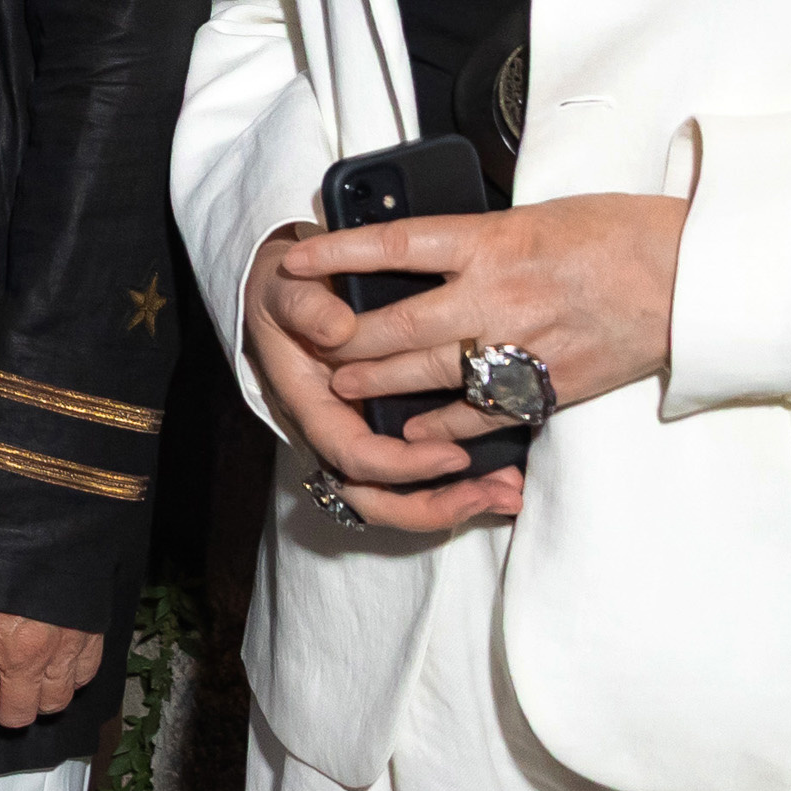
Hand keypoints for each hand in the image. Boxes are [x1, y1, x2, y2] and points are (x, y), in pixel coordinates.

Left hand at [0, 599, 103, 730]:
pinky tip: (59, 659)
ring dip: (41, 695)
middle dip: (6, 708)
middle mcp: (23, 659)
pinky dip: (71, 676)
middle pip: (18, 717)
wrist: (40, 514)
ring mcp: (61, 650)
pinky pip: (84, 678)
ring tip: (32, 676)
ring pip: (54, 704)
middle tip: (1, 688)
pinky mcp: (91, 637)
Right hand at [248, 256, 524, 531]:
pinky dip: (459, 479)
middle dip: (438, 506)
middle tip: (496, 497)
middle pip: (378, 500)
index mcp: (310, 407)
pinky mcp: (386, 427)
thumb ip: (304, 308)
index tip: (455, 456)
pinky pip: (418, 471)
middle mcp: (338, 431)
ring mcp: (362, 433)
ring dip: (457, 500)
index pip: (353, 457)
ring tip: (509, 493)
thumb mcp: (286, 289)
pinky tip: (504, 470)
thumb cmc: (288, 290)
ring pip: (402, 495)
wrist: (282, 284)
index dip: (403, 465)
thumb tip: (337, 330)